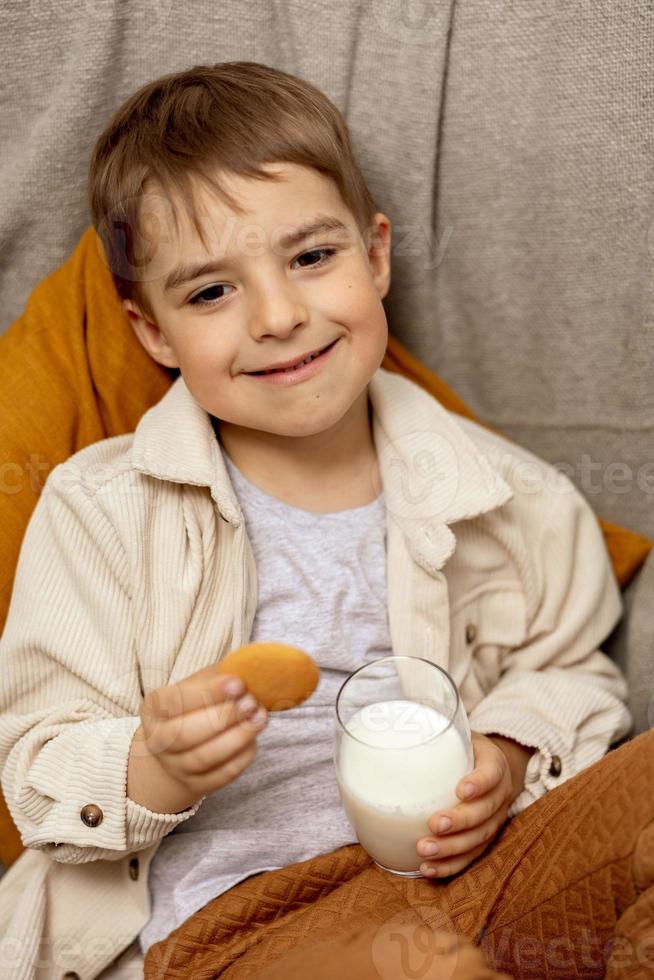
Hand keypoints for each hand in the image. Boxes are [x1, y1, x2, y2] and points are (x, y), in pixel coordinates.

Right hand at [139, 663, 268, 799]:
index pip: (176, 701)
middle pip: (185, 734)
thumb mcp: (199, 683)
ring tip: (259, 719)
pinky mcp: (195, 785)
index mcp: (154, 708)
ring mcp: (175, 766)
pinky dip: (241, 758)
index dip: (208, 693)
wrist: (179, 746)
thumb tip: (249, 666)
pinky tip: (253, 740)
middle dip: (223, 717)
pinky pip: (220, 776)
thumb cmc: (194, 705)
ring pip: (204, 757)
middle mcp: (157, 740)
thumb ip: (220, 674)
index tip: (238, 683)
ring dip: (236, 738)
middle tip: (251, 703)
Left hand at [416, 731, 513, 877]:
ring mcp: (495, 820)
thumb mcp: (454, 734)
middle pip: (485, 812)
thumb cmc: (461, 748)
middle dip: (460, 821)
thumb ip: (432, 734)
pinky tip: (428, 869)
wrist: (487, 767)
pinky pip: (470, 857)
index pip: (492, 773)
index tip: (460, 790)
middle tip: (434, 824)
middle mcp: (500, 794)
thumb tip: (387, 730)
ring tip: (424, 850)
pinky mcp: (484, 839)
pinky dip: (450, 866)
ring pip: (479, 839)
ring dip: (452, 849)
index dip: (480, 783)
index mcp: (494, 764)